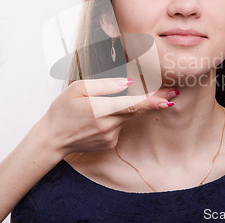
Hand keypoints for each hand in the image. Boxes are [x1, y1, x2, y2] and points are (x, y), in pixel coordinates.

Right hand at [40, 78, 178, 155]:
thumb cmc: (62, 109)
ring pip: (127, 117)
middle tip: (172, 92)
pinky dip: (116, 118)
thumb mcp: (77, 88)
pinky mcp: (110, 143)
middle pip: (136, 110)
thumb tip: (128, 82)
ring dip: (127, 108)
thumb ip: (104, 85)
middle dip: (154, 101)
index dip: (152, 102)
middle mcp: (108, 125)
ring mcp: (110, 136)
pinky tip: (99, 118)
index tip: (169, 98)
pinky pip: (120, 126)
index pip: (132, 104)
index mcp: (100, 110)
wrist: (52, 138)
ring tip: (108, 103)